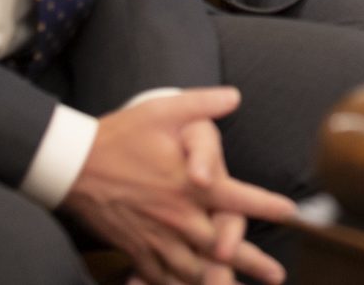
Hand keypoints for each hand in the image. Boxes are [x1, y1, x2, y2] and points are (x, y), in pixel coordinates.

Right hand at [63, 89, 296, 284]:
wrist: (72, 165)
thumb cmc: (120, 135)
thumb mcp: (162, 110)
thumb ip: (201, 103)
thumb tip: (234, 96)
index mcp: (191, 186)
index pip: (240, 199)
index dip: (268, 207)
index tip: (291, 214)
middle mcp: (179, 217)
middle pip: (224, 247)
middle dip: (252, 262)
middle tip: (276, 275)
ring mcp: (157, 238)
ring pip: (195, 271)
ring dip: (218, 282)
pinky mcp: (136, 250)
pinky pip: (161, 278)